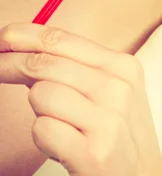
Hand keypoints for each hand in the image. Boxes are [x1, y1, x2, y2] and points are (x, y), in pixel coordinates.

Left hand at [0, 22, 161, 175]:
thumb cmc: (117, 133)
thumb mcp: (110, 91)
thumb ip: (74, 68)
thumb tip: (23, 48)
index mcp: (122, 66)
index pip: (62, 40)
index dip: (26, 36)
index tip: (2, 37)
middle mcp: (118, 87)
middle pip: (45, 63)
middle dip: (11, 65)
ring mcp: (108, 120)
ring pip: (41, 94)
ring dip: (39, 110)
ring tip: (59, 123)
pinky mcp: (94, 153)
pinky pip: (43, 129)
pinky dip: (43, 136)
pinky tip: (63, 143)